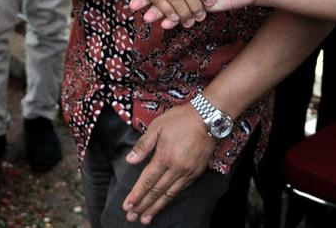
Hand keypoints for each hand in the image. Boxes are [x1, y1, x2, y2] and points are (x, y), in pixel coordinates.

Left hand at [121, 103, 215, 224]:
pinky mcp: (196, 173)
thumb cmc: (180, 119)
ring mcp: (188, 172)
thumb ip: (143, 145)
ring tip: (146, 218)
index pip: (147, 181)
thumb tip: (129, 161)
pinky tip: (163, 204)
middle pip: (157, 192)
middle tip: (132, 218)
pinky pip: (180, 190)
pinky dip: (170, 199)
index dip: (136, 195)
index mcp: (164, 157)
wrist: (208, 118)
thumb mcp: (157, 126)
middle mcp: (176, 168)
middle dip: (143, 206)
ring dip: (156, 208)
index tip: (127, 206)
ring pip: (169, 195)